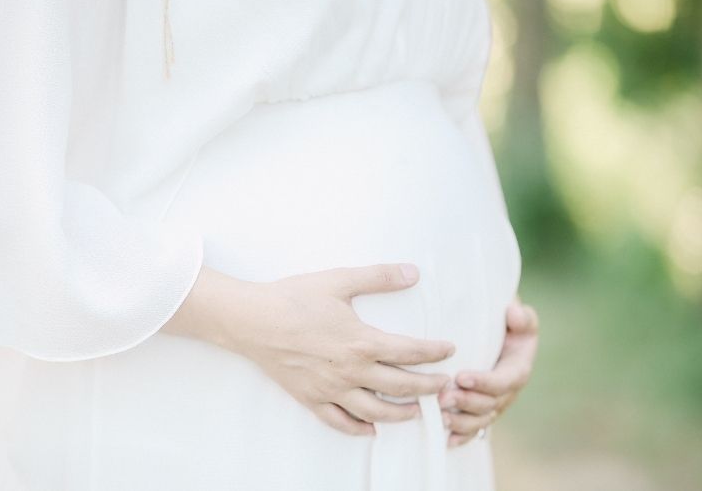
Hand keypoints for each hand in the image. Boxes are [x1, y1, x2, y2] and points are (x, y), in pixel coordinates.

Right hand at [166, 264, 455, 435]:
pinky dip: (360, 429)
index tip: (450, 350)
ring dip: (402, 414)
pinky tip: (372, 429)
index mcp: (361, 342)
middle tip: (445, 386)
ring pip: (376, 412)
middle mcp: (350, 371)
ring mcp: (330, 389)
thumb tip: (413, 272)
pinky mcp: (311, 399)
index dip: (435, 352)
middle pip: (401, 387)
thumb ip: (379, 277)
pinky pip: (340, 422)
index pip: (411, 351)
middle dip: (429, 388)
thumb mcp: (339, 280)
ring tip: (418, 411)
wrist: (251, 320)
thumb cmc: (294, 298)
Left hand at [438, 297, 538, 447]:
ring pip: (481, 420)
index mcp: (518, 369)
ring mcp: (494, 404)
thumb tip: (513, 312)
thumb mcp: (518, 316)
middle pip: (490, 404)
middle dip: (466, 403)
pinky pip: (474, 430)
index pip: (504, 380)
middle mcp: (508, 391)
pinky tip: (446, 441)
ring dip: (461, 421)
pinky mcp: (481, 411)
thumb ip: (521, 316)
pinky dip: (462, 437)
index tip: (461, 376)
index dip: (484, 382)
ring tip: (440, 416)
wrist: (497, 334)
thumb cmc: (504, 323)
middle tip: (443, 397)